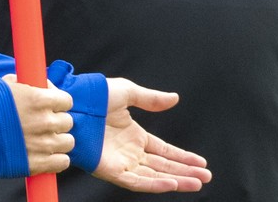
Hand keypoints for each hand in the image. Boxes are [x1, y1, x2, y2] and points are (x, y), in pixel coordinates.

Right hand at [5, 75, 74, 174]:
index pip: (67, 101)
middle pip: (67, 121)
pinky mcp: (38, 163)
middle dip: (57, 121)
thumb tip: (38, 84)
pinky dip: (57, 159)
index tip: (52, 106)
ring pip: (68, 142)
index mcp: (40, 99)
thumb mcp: (7, 85)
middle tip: (44, 124)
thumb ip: (27, 85)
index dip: (59, 103)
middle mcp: (46, 121)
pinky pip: (62, 162)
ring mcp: (44, 144)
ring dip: (58, 140)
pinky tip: (47, 156)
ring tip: (45, 141)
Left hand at [92, 79, 211, 192]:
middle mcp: (130, 152)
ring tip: (196, 183)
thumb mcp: (128, 92)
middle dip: (186, 172)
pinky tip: (171, 183)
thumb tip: (174, 99)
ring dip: (176, 180)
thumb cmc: (93, 97)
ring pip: (154, 177)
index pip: (164, 151)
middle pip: (164, 166)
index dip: (184, 157)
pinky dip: (154, 184)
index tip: (201, 163)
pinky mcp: (111, 171)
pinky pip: (136, 181)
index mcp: (134, 135)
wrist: (71, 105)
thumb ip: (151, 99)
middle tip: (206, 177)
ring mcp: (121, 162)